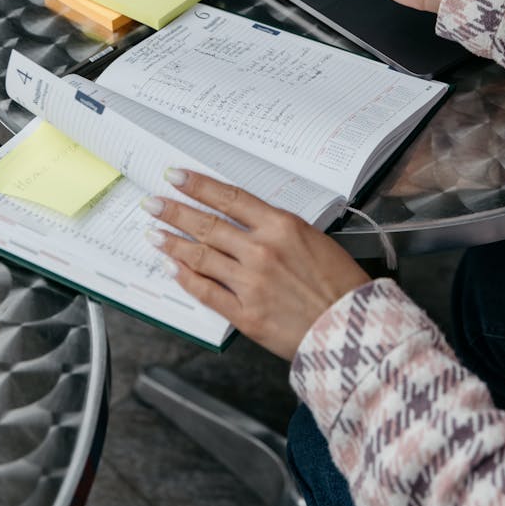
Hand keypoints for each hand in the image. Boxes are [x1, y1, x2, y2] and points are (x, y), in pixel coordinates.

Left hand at [145, 169, 370, 360]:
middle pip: (208, 225)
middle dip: (174, 212)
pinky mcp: (246, 314)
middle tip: (152, 203)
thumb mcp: (313, 240)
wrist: (352, 328)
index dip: (198, 185)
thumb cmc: (340, 284)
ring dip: (173, 243)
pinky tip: (172, 268)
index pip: (229, 198)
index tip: (176, 176)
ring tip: (153, 234)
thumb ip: (277, 231)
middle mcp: (262, 251)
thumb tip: (243, 224)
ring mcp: (251, 283)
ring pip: (201, 257)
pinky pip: (206, 292)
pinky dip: (186, 279)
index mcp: (282, 226)